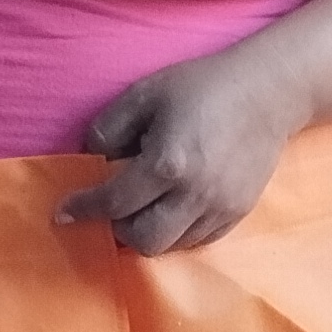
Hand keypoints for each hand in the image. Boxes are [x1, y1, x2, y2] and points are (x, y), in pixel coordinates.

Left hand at [59, 54, 304, 254]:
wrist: (269, 92)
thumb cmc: (202, 86)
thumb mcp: (145, 93)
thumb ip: (109, 127)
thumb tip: (89, 157)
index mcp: (168, 163)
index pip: (115, 202)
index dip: (84, 209)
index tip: (62, 213)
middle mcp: (195, 194)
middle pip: (144, 239)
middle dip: (119, 229)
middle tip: (112, 207)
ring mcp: (220, 208)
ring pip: (172, 245)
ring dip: (149, 232)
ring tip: (142, 207)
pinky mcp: (238, 212)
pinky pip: (199, 240)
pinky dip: (177, 232)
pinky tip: (171, 208)